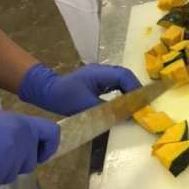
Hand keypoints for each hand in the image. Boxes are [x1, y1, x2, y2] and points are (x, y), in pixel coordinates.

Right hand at [0, 110, 59, 188]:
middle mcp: (21, 137)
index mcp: (21, 123)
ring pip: (9, 176)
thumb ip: (14, 135)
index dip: (47, 147)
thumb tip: (28, 151)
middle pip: (28, 164)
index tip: (39, 155)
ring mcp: (9, 154)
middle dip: (12, 166)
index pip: (51, 133)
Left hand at [18, 63, 140, 115]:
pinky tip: (124, 104)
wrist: (46, 91)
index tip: (140, 104)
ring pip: (122, 80)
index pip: (123, 76)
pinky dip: (123, 93)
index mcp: (99, 73)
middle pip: (125, 77)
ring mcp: (100, 75)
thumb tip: (124, 117)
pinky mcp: (98, 82)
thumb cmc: (63, 97)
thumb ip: (106, 111)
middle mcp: (102, 71)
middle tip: (141, 106)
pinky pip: (115, 85)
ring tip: (135, 106)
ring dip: (130, 92)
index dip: (135, 89)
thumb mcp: (85, 106)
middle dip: (135, 91)